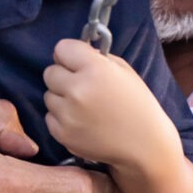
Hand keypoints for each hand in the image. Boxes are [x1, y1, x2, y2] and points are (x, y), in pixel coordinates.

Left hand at [43, 40, 179, 176]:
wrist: (144, 144)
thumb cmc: (136, 104)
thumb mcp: (123, 71)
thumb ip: (95, 58)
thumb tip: (70, 54)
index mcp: (94, 69)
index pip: (62, 48)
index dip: (69, 55)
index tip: (76, 63)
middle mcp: (77, 90)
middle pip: (50, 72)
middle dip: (63, 76)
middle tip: (82, 87)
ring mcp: (67, 114)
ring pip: (48, 95)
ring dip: (62, 98)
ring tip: (84, 107)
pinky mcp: (62, 134)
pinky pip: (50, 116)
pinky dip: (61, 118)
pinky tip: (82, 122)